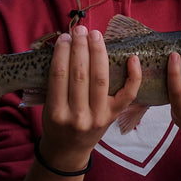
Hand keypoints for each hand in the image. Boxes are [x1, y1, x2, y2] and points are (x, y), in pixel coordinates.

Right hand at [39, 25, 139, 170]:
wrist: (69, 150)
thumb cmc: (56, 123)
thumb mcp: (47, 107)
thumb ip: (53, 83)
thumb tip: (62, 46)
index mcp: (57, 113)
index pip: (59, 76)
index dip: (62, 53)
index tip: (64, 37)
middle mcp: (78, 117)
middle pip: (80, 74)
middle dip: (80, 48)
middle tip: (80, 30)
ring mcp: (99, 117)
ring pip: (100, 79)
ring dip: (99, 53)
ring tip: (95, 35)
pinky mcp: (114, 116)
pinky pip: (128, 94)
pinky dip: (133, 75)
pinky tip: (132, 57)